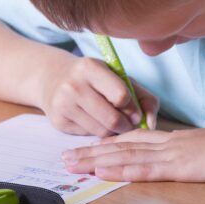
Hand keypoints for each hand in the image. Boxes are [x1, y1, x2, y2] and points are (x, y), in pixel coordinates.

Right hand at [40, 57, 159, 136]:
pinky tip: (94, 121)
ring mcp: (63, 104)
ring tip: (112, 122)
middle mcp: (73, 85)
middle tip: (127, 124)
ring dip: (113, 132)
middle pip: (112, 119)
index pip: (121, 96)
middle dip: (126, 126)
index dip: (132, 108)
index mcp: (90, 67)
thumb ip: (143, 97)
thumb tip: (151, 124)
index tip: (134, 111)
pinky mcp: (58, 121)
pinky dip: (96, 132)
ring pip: (101, 132)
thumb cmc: (96, 79)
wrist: (54, 78)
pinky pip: (88, 136)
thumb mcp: (119, 78)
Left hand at [61, 122, 204, 181]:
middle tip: (65, 156)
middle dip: (91, 151)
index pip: (134, 140)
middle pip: (122, 146)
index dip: (108, 144)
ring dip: (96, 160)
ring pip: (125, 155)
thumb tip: (185, 159)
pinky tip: (103, 170)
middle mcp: (168, 143)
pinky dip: (120, 168)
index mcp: (176, 139)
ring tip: (72, 163)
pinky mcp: (180, 167)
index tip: (88, 147)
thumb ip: (193, 153)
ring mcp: (172, 154)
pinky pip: (144, 168)